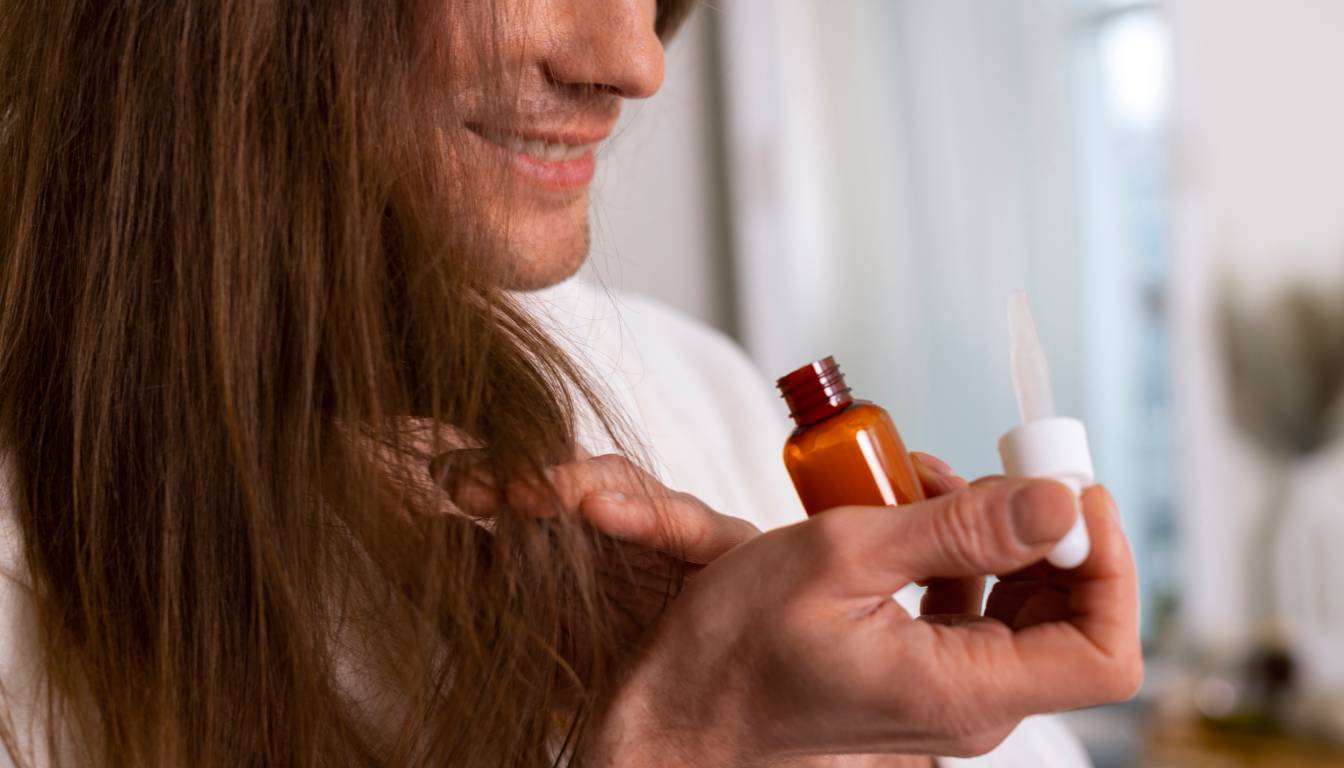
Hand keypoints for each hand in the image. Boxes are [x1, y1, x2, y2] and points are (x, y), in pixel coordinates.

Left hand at [435, 446, 759, 665]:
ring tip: (519, 493)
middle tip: (469, 481)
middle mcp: (634, 522)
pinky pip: (683, 522)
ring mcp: (678, 529)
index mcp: (591, 536)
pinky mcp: (725, 545)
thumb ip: (493, 585)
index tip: (445, 480)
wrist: (695, 724)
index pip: (540, 488)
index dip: (495, 477)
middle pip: (576, 476)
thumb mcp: (542, 631)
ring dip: (570, 481)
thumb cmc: (626, 673)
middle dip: (520, 472)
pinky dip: (642, 512)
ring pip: (625, 484)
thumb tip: (437, 532)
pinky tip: (597, 510)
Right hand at [587, 471, 1141, 765]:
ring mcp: (950, 692)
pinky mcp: (925, 674)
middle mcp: (973, 703)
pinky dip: (960, 552)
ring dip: (999, 530)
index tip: (1065, 489)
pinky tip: (911, 510)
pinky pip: (976, 609)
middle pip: (1072, 619)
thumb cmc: (735, 648)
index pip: (1104, 650)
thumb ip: (958, 529)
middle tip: (1004, 459)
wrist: (679, 711)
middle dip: (1051, 529)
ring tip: (930, 478)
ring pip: (1025, 605)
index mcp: (963, 692)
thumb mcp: (841, 558)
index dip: (1108, 563)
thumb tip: (1058, 501)